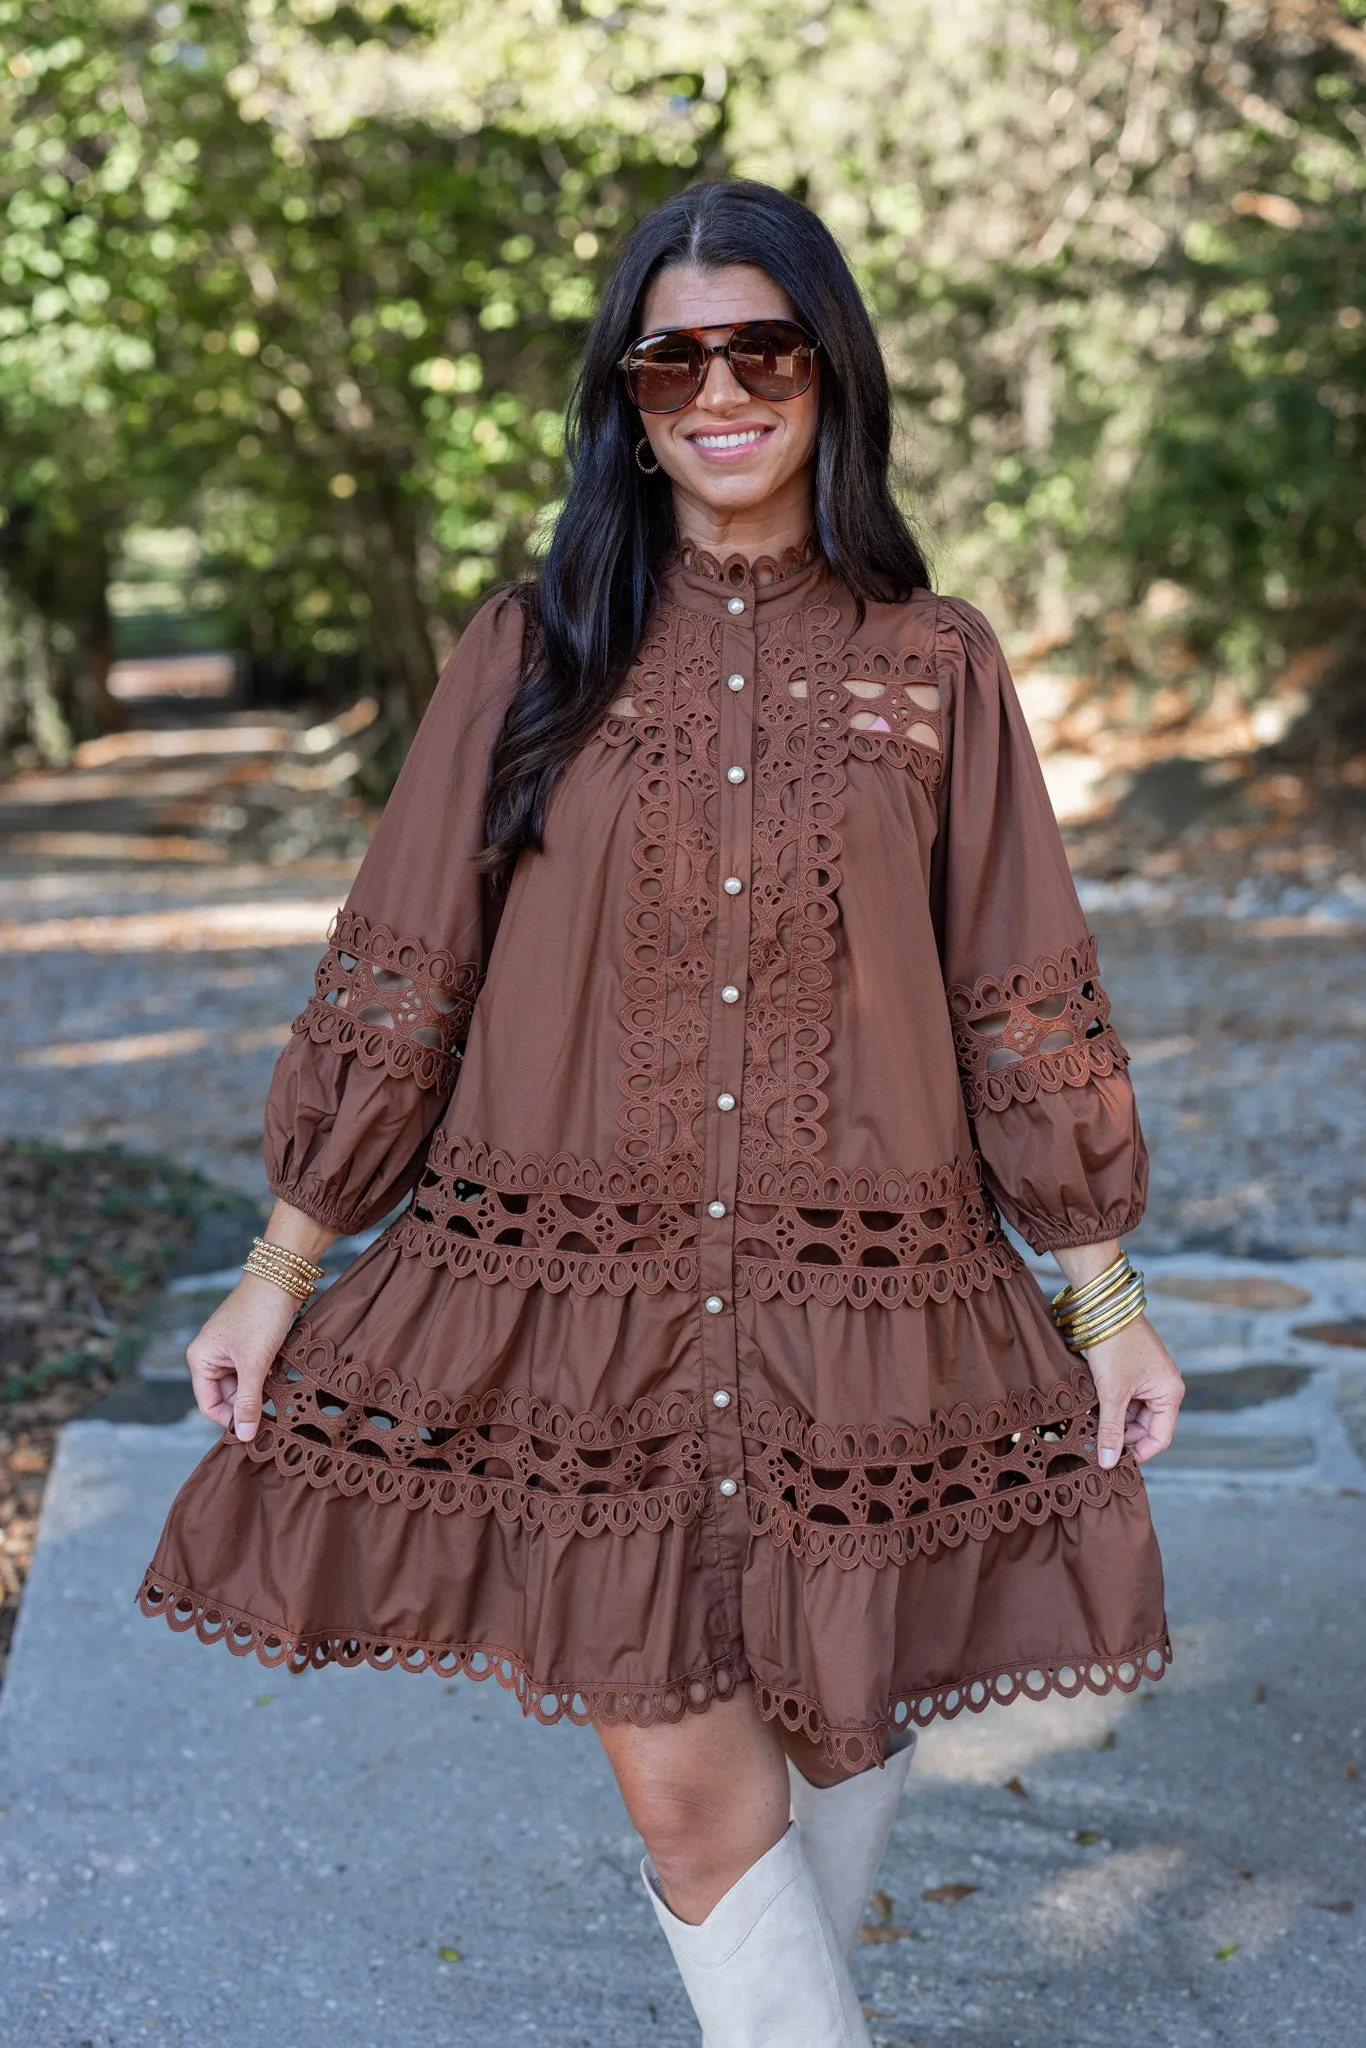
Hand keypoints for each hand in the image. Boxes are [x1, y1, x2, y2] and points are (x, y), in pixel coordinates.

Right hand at [186, 1274, 300, 1442]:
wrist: (281, 1277)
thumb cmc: (261, 1316)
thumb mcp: (254, 1363)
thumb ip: (249, 1401)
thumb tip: (243, 1435)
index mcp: (200, 1359)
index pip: (209, 1405)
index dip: (231, 1419)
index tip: (255, 1428)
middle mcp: (209, 1355)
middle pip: (226, 1396)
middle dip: (249, 1403)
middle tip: (273, 1410)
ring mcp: (228, 1349)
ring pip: (243, 1383)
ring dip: (260, 1389)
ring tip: (278, 1388)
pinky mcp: (246, 1343)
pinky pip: (253, 1370)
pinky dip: (266, 1375)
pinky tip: (281, 1373)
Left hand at [1084, 1313, 1184, 1467]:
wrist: (1104, 1306)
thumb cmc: (1114, 1346)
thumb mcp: (1112, 1392)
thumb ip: (1110, 1429)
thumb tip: (1108, 1462)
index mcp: (1170, 1393)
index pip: (1160, 1438)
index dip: (1139, 1453)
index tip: (1115, 1463)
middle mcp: (1164, 1387)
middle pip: (1145, 1427)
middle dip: (1122, 1436)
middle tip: (1096, 1445)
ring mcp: (1149, 1379)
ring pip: (1132, 1413)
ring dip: (1114, 1420)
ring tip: (1091, 1424)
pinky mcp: (1134, 1371)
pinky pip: (1126, 1398)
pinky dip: (1110, 1405)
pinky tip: (1092, 1408)